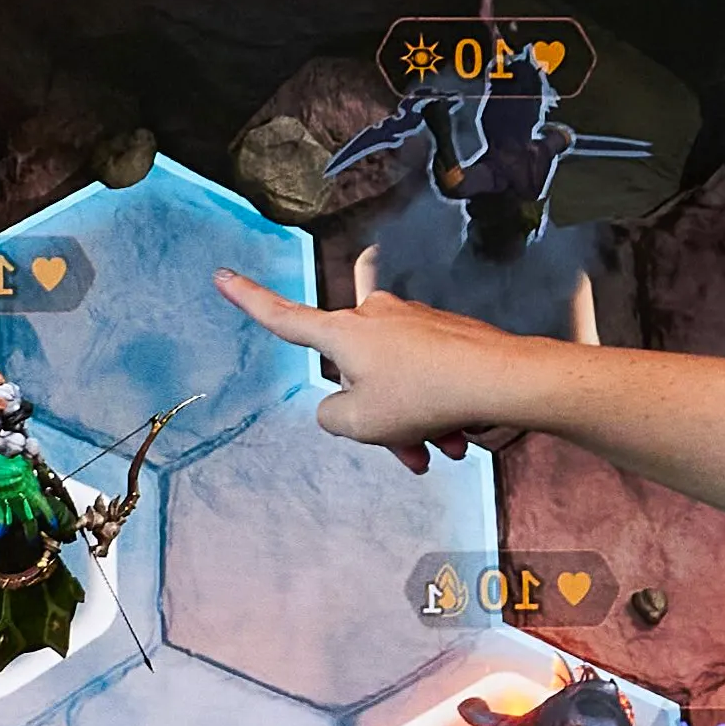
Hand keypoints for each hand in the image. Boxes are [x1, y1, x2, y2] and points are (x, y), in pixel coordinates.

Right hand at [212, 268, 557, 465]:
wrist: (503, 378)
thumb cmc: (426, 396)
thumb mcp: (359, 423)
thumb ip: (331, 416)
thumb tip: (341, 405)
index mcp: (342, 333)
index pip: (283, 317)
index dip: (248, 300)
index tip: (221, 274)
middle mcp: (374, 317)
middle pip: (355, 375)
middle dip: (378, 419)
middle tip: (406, 451)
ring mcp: (413, 322)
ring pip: (397, 383)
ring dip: (413, 423)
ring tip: (442, 448)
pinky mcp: (445, 333)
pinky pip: (426, 378)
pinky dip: (436, 409)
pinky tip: (461, 433)